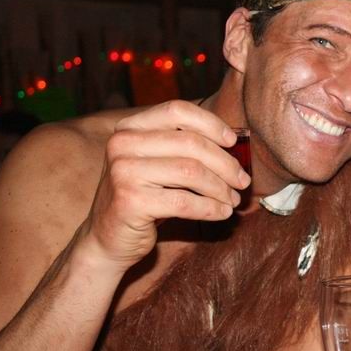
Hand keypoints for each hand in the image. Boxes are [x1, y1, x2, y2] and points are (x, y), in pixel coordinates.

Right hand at [81, 100, 250, 269]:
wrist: (108, 238)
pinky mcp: (130, 201)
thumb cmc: (145, 197)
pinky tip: (222, 213)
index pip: (177, 111)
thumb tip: (235, 141)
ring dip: (221, 188)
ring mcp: (123, 172)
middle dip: (225, 163)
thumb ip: (185, 147)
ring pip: (191, 172)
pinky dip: (211, 208)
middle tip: (243, 180)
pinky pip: (185, 202)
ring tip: (233, 199)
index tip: (233, 142)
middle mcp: (122, 144)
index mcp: (130, 128)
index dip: (210, 123)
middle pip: (190, 143)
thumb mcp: (159, 164)